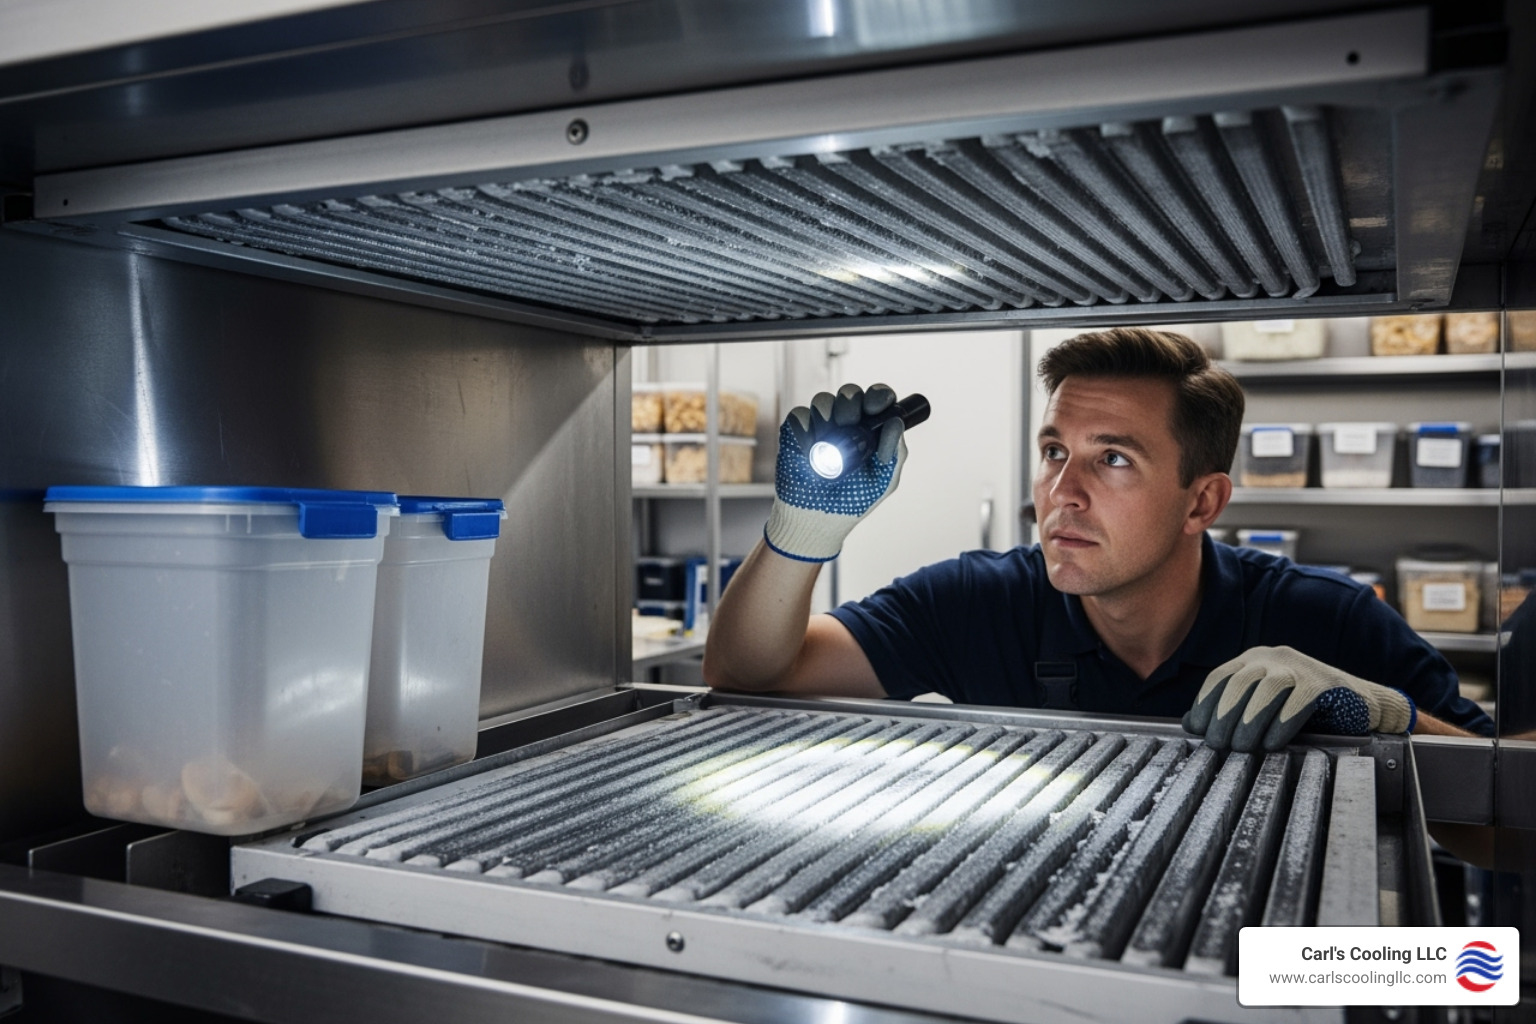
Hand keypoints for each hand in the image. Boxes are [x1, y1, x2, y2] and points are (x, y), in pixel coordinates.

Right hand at [763, 383, 906, 561]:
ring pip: (823, 401)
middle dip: (851, 404)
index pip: (877, 400)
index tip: (877, 407)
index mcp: (870, 429)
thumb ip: (894, 451)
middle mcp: (846, 423)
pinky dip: (806, 430)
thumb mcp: (883, 480)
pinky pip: (800, 416)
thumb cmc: (853, 501)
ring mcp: (820, 426)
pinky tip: (810, 450)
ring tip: (828, 444)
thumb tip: (896, 423)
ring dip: (828, 416)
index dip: (878, 396)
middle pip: (849, 393)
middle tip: (849, 423)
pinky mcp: (796, 432)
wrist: (818, 521)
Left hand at [1182, 645, 1415, 751]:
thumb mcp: (1264, 706)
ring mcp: (1300, 667)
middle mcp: (1273, 658)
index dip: (1205, 703)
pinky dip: (1281, 722)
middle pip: (1239, 683)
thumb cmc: (1305, 710)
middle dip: (1223, 715)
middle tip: (1218, 744)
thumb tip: (1193, 725)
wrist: (1359, 706)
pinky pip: (1297, 700)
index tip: (1197, 730)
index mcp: (1253, 660)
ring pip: (1266, 688)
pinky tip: (1272, 743)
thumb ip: (1233, 710)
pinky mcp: (1324, 682)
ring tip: (1241, 747)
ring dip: (1249, 720)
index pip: (1219, 677)